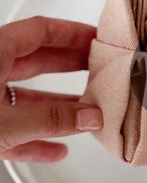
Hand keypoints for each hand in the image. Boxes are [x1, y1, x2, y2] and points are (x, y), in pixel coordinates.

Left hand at [0, 16, 102, 161]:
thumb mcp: (7, 122)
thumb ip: (51, 119)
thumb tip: (92, 117)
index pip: (38, 31)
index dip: (71, 32)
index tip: (97, 39)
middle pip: (35, 62)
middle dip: (70, 67)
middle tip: (101, 69)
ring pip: (25, 98)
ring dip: (57, 108)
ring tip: (87, 115)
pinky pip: (13, 129)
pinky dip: (34, 139)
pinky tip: (56, 151)